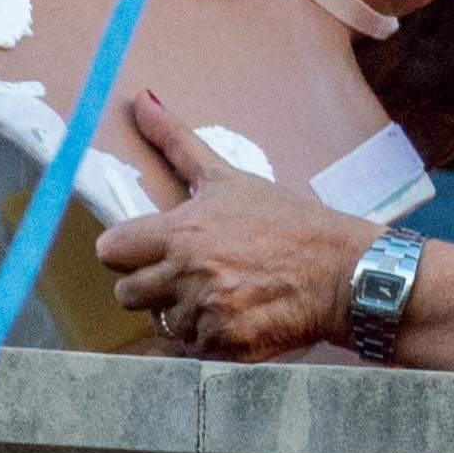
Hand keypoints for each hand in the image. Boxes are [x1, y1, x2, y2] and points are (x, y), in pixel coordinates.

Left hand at [96, 90, 372, 357]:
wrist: (342, 272)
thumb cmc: (286, 222)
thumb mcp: (230, 178)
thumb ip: (178, 143)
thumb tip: (142, 101)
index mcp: (181, 231)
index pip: (111, 250)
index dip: (127, 251)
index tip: (150, 250)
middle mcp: (188, 274)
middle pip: (126, 294)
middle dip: (150, 287)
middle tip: (186, 275)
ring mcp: (207, 313)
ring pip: (160, 325)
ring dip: (182, 315)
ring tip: (220, 294)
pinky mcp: (225, 346)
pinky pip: (189, 352)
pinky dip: (207, 340)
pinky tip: (234, 316)